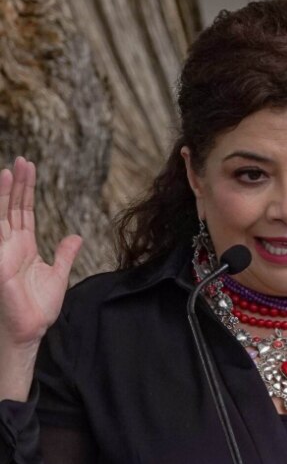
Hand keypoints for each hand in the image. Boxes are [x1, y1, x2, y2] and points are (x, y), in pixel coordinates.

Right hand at [0, 158, 81, 348]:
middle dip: (16, 184)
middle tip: (20, 160)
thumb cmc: (38, 307)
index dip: (26, 189)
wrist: (31, 331)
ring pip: (2, 217)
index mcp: (24, 246)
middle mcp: (10, 246)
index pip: (23, 211)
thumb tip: (76, 236)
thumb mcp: (58, 274)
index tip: (29, 168)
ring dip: (4, 195)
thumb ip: (64, 253)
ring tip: (8, 171)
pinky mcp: (0, 265)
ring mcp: (2, 254)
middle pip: (12, 208)